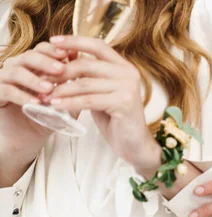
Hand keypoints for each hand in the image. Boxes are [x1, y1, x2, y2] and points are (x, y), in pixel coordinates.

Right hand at [0, 42, 67, 161]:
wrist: (26, 137)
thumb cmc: (47, 115)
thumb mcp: (63, 98)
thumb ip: (74, 84)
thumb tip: (91, 67)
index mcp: (33, 64)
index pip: (43, 49)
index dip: (56, 51)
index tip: (72, 56)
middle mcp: (16, 67)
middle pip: (29, 55)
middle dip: (46, 61)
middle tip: (61, 69)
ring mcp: (3, 79)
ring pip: (15, 71)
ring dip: (34, 79)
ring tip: (49, 89)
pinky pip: (6, 90)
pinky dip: (22, 96)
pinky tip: (35, 103)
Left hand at [48, 35, 160, 172]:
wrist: (134, 144)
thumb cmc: (116, 119)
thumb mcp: (102, 93)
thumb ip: (89, 78)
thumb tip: (61, 63)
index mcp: (124, 66)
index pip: (97, 45)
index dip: (74, 41)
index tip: (52, 42)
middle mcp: (128, 73)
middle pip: (87, 64)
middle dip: (60, 71)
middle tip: (41, 79)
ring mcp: (128, 88)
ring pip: (85, 83)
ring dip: (61, 89)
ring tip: (44, 96)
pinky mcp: (124, 103)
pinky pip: (88, 100)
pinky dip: (69, 102)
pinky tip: (56, 105)